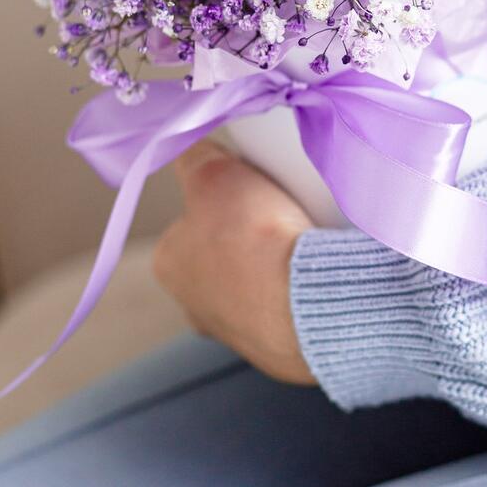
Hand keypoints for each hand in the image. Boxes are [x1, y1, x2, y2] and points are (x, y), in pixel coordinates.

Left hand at [154, 140, 315, 383]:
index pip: (191, 216)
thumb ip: (196, 155)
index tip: (251, 185)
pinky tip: (317, 266)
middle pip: (224, 248)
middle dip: (250, 230)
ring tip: (307, 234)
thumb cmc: (252, 236)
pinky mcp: (278, 342)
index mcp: (169, 263)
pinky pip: (288, 300)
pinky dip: (300, 283)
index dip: (222, 194)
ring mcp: (236, 329)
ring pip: (257, 277)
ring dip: (277, 259)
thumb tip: (193, 144)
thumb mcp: (214, 173)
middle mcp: (194, 303)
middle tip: (281, 208)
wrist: (306, 297)